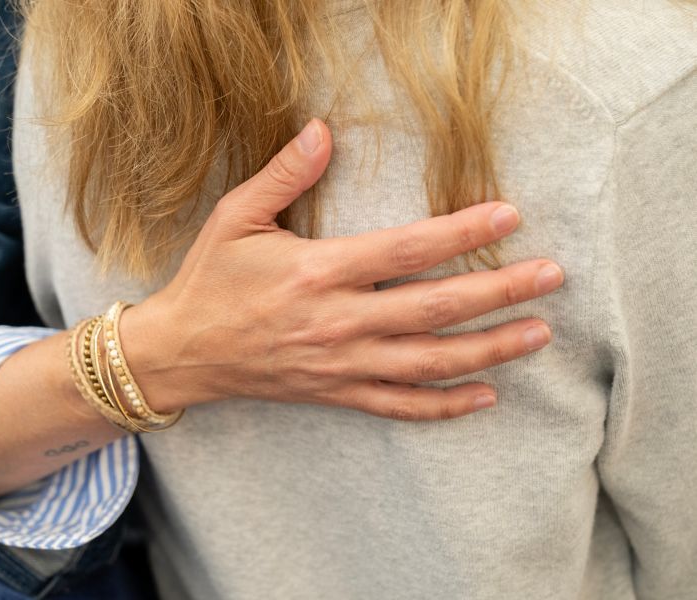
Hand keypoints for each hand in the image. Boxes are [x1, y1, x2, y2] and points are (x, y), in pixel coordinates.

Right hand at [122, 119, 563, 420]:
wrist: (182, 352)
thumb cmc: (210, 281)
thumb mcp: (236, 218)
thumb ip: (284, 176)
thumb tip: (322, 131)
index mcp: (317, 272)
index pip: (406, 251)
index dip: (462, 232)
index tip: (508, 216)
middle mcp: (337, 321)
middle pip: (434, 308)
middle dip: (498, 292)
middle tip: (550, 276)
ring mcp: (340, 363)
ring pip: (428, 362)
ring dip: (488, 349)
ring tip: (537, 333)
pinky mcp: (336, 392)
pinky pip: (399, 407)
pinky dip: (445, 406)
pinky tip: (485, 396)